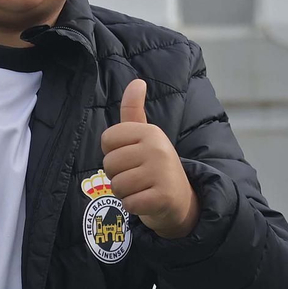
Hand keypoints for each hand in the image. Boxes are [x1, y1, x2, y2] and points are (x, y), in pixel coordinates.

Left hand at [99, 79, 199, 238]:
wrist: (181, 199)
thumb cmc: (155, 165)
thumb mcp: (145, 136)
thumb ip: (134, 110)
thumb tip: (137, 81)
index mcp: (150, 131)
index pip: (106, 140)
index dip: (113, 153)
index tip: (131, 157)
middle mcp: (157, 148)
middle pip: (109, 165)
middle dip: (118, 176)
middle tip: (138, 177)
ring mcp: (161, 172)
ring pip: (117, 186)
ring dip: (125, 193)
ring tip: (142, 188)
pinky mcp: (162, 196)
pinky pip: (129, 203)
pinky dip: (134, 207)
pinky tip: (147, 201)